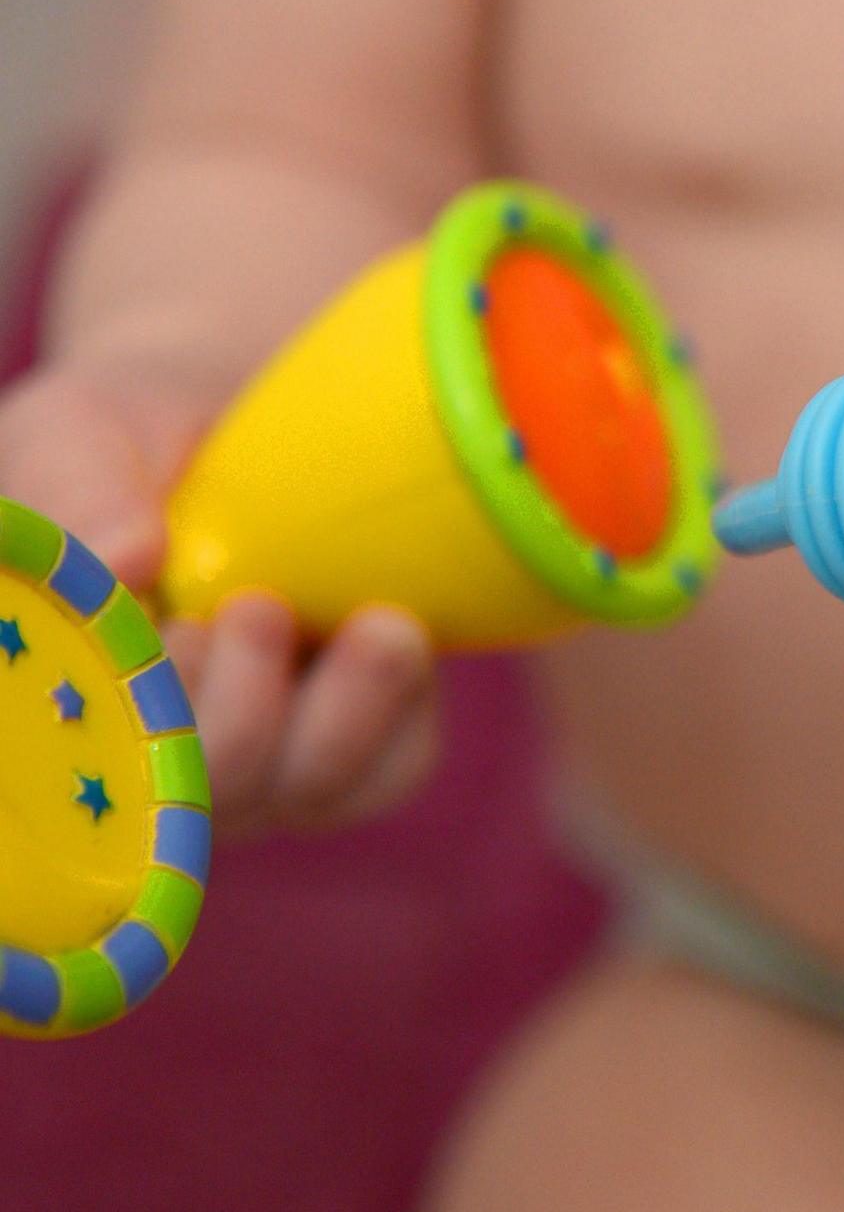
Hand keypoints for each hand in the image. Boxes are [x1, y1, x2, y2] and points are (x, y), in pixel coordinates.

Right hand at [0, 359, 435, 833]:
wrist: (241, 418)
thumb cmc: (130, 436)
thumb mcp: (80, 440)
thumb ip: (79, 498)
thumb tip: (123, 559)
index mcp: (72, 695)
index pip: (95, 757)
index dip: (141, 725)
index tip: (175, 635)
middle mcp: (161, 749)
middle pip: (211, 792)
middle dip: (241, 715)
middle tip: (259, 608)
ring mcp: (265, 759)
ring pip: (308, 789)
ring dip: (346, 714)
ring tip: (374, 625)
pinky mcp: (364, 745)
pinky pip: (392, 766)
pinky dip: (404, 708)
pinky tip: (397, 628)